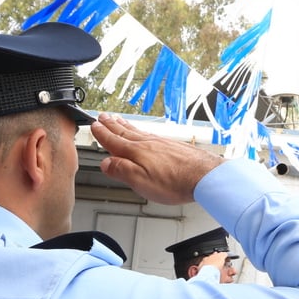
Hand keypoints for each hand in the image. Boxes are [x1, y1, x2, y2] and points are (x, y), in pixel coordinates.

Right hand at [91, 114, 222, 205]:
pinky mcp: (172, 146)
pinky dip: (141, 131)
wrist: (204, 175)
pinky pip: (150, 134)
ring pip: (138, 132)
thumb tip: (105, 163)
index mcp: (136, 152)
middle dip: (111, 125)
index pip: (114, 141)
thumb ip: (121, 171)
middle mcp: (147, 143)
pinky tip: (143, 133)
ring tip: (118, 120)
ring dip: (125, 125)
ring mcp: (161, 143)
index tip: (94, 126)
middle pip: (125, 132)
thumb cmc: (174, 182)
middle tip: (102, 117)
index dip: (102, 134)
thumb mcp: (140, 181)